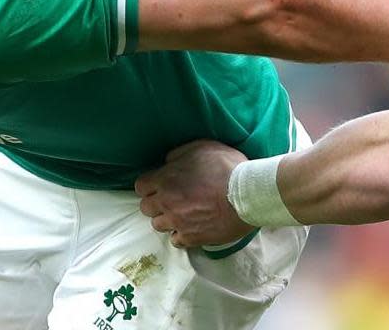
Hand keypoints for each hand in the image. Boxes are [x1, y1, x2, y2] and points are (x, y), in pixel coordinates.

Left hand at [134, 140, 254, 247]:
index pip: (140, 187)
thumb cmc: (226, 167)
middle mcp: (166, 202)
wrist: (248, 195)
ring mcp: (178, 222)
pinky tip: (190, 227)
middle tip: (170, 199)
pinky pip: (176, 241)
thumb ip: (178, 154)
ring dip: (166, 219)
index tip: (159, 185)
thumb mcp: (200, 148)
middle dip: (155, 203)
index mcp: (165, 180)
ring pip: (158, 225)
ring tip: (180, 214)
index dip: (149, 186)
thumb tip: (167, 162)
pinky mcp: (192, 238)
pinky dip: (180, 235)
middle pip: (146, 208)